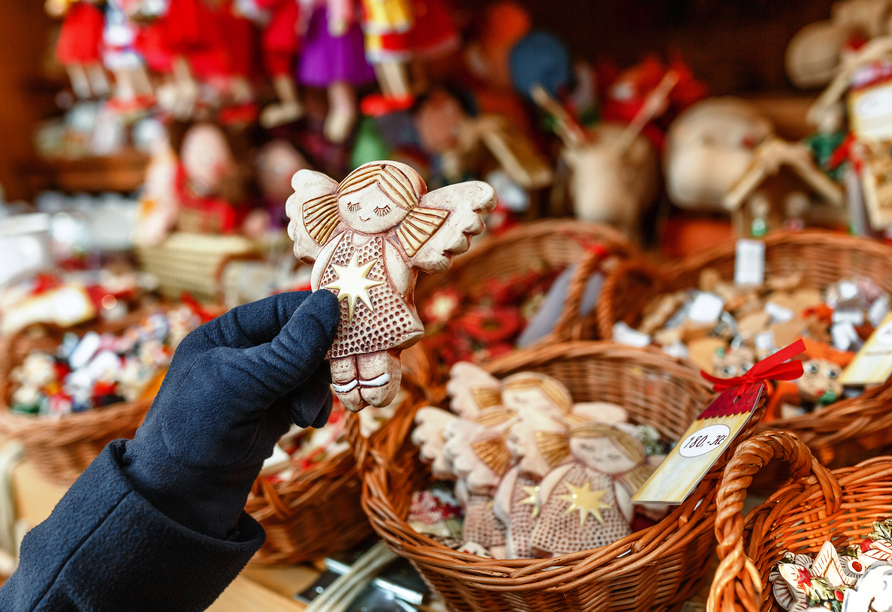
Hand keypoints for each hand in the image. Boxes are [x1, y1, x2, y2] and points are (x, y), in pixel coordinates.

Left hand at [122, 291, 339, 538]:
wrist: (180, 498)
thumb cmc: (196, 431)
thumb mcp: (245, 383)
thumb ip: (291, 347)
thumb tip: (331, 302)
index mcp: (229, 332)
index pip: (287, 308)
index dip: (320, 317)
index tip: (353, 331)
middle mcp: (247, 352)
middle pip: (306, 338)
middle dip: (322, 361)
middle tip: (335, 381)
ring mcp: (262, 384)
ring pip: (312, 370)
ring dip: (318, 389)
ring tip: (306, 416)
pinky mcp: (274, 412)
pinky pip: (309, 395)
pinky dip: (316, 406)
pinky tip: (309, 423)